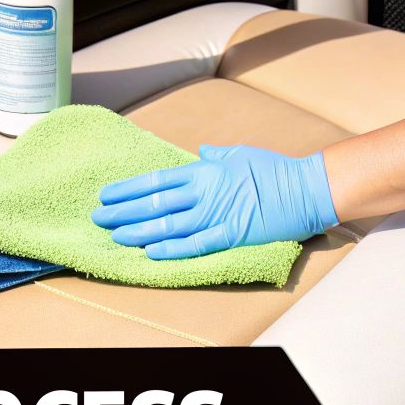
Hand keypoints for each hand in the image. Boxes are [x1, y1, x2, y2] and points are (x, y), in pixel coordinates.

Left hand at [92, 145, 338, 259]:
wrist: (305, 188)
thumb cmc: (275, 169)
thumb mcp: (241, 152)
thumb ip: (216, 155)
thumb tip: (201, 152)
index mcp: (205, 170)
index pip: (157, 179)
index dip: (128, 188)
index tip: (106, 195)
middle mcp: (205, 192)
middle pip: (155, 202)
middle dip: (124, 211)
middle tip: (98, 218)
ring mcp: (218, 214)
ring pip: (169, 224)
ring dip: (139, 231)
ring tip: (115, 235)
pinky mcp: (232, 235)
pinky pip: (196, 244)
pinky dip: (172, 248)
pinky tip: (151, 252)